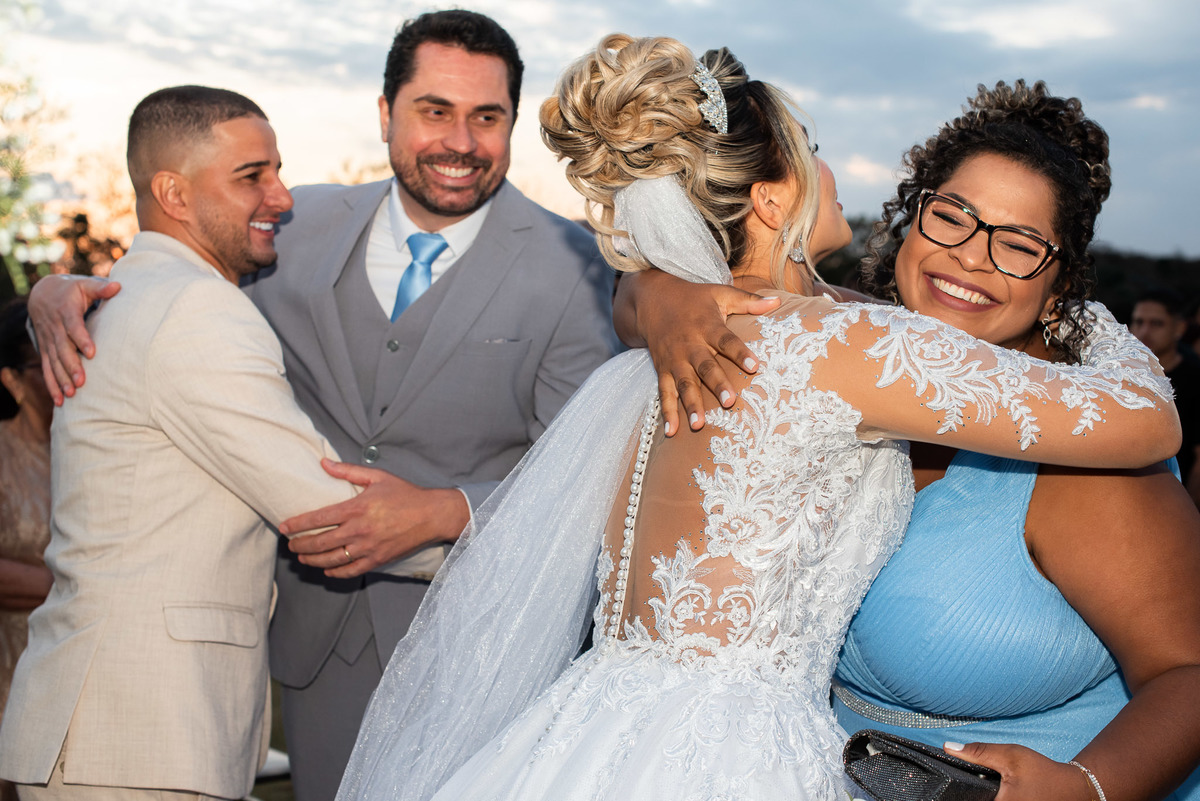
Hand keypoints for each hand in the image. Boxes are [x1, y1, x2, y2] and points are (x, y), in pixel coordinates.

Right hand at [28, 274, 121, 403]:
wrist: (42, 294)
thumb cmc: (71, 290)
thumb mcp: (84, 285)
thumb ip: (101, 288)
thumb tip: (118, 287)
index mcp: (66, 311)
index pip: (73, 327)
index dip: (81, 339)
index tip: (91, 353)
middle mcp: (54, 327)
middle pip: (62, 348)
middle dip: (71, 365)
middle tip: (82, 382)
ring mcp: (48, 340)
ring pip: (53, 361)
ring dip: (61, 378)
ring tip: (71, 394)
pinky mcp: (45, 349)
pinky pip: (46, 368)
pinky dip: (51, 384)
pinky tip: (59, 400)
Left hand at [279, 459, 470, 578]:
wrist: (431, 515)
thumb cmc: (405, 494)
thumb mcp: (377, 477)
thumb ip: (348, 470)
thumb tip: (324, 463)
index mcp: (357, 508)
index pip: (318, 518)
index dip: (298, 524)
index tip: (284, 527)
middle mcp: (359, 530)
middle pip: (320, 542)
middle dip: (300, 545)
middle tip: (290, 545)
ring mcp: (368, 547)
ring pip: (331, 559)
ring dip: (313, 560)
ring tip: (303, 557)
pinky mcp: (377, 559)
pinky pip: (351, 571)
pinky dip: (335, 573)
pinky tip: (327, 570)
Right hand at [620, 270, 778, 434]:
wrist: (651, 299)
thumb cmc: (692, 298)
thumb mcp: (719, 293)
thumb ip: (748, 301)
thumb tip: (777, 302)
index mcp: (706, 326)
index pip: (726, 340)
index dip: (740, 352)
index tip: (755, 366)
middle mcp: (689, 345)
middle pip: (704, 366)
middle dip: (716, 384)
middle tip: (729, 402)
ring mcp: (674, 360)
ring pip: (683, 384)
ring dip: (690, 405)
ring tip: (699, 425)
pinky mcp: (662, 370)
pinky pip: (664, 393)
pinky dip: (667, 413)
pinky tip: (671, 432)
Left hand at [944, 741, 1091, 800]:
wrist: (1072, 788)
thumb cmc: (1042, 772)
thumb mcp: (1010, 756)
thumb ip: (979, 752)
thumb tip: (948, 747)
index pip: (966, 798)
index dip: (957, 791)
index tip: (950, 785)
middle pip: (973, 800)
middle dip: (971, 792)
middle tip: (978, 781)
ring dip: (982, 794)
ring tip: (993, 785)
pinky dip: (993, 797)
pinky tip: (999, 790)